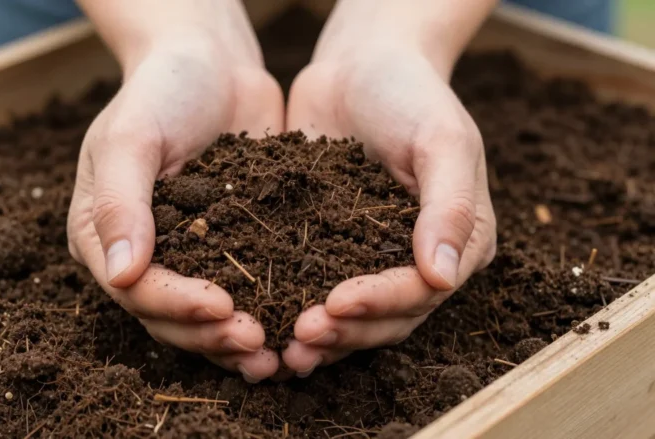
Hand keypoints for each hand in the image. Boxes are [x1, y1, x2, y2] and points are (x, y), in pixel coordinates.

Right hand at [67, 23, 283, 381]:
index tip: (222, 308)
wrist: (211, 62)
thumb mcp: (131, 136)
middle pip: (171, 316)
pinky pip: (245, 289)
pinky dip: (267, 311)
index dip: (177, 305)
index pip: (135, 289)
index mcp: (103, 235)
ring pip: (207, 317)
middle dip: (212, 335)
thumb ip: (120, 204)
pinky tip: (296, 328)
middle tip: (257, 344)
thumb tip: (120, 275)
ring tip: (277, 358)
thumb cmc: (162, 90)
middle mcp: (143, 255)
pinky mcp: (231, 246)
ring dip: (237, 341)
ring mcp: (188, 254)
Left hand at [282, 10, 496, 375]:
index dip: (381, 303)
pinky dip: (293, 306)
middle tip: (300, 337)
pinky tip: (264, 320)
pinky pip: (314, 286)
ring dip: (321, 335)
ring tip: (281, 349)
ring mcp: (373, 257)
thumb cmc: (411, 93)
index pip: (421, 291)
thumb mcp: (442, 139)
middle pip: (387, 317)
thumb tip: (442, 279)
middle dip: (345, 330)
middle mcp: (418, 260)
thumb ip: (448, 206)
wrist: (361, 64)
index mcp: (458, 241)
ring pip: (351, 315)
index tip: (336, 303)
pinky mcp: (330, 247)